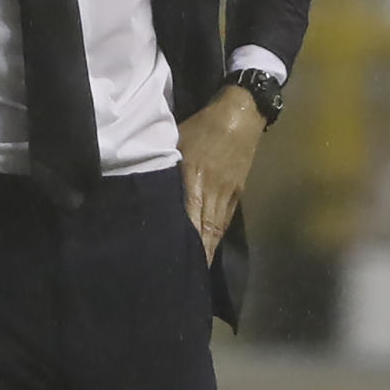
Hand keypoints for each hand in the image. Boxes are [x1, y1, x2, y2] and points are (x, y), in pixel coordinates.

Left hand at [177, 86, 264, 264]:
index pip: (189, 215)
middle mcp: (213, 188)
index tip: (177, 259)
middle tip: (186, 276)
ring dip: (209, 249)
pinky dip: (219, 235)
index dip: (186, 240)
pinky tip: (212, 248)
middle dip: (198, 254)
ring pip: (217, 226)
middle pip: (205, 228)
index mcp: (194, 176)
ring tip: (198, 271)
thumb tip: (148, 184)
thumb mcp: (176, 140)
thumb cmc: (201, 125)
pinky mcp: (238, 190)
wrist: (241, 113)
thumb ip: (164, 166)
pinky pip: (227, 217)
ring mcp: (228, 191)